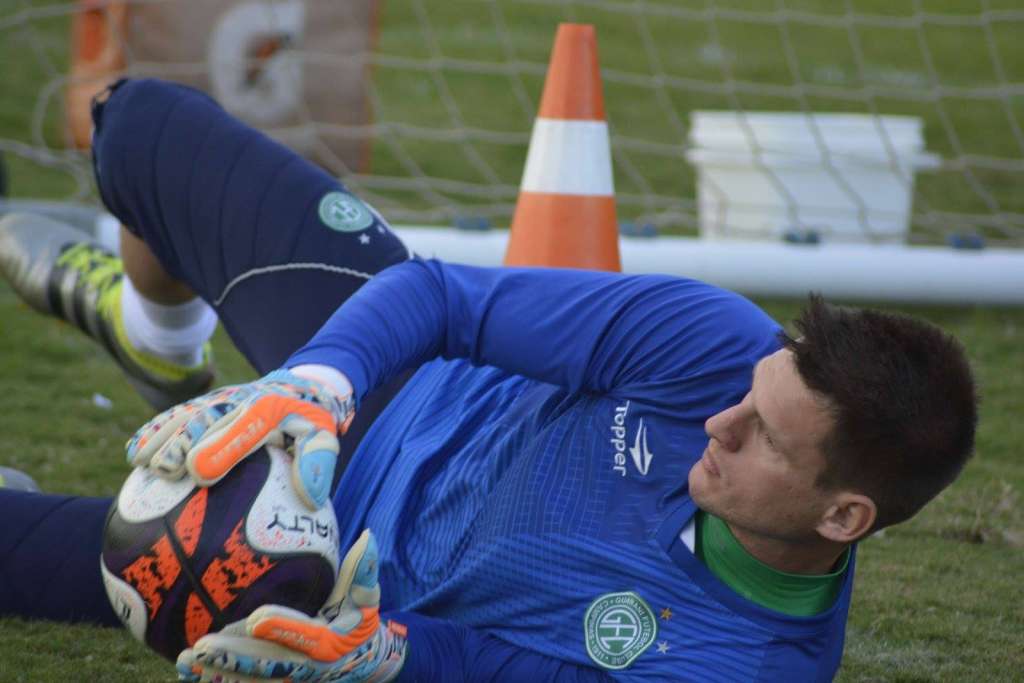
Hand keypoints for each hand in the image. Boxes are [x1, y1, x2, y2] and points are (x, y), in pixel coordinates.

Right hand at [126, 368, 354, 507]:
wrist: (297, 385)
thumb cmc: (310, 421)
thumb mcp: (324, 436)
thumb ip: (317, 463)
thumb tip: (311, 499)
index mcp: (269, 409)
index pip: (244, 427)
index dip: (219, 448)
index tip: (199, 473)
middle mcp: (237, 401)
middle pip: (204, 419)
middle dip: (181, 442)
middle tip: (163, 471)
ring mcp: (217, 400)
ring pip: (183, 414)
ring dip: (161, 436)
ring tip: (140, 462)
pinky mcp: (203, 402)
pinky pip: (174, 414)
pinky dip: (154, 430)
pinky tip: (134, 454)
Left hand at [177, 530, 406, 682]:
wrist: (359, 662)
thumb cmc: (358, 620)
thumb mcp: (367, 597)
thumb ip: (364, 569)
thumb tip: (368, 536)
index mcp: (330, 643)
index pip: (306, 638)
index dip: (282, 629)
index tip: (255, 619)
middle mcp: (307, 668)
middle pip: (269, 667)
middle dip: (235, 660)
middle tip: (202, 647)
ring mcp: (287, 680)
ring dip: (217, 675)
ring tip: (186, 661)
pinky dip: (215, 681)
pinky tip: (186, 671)